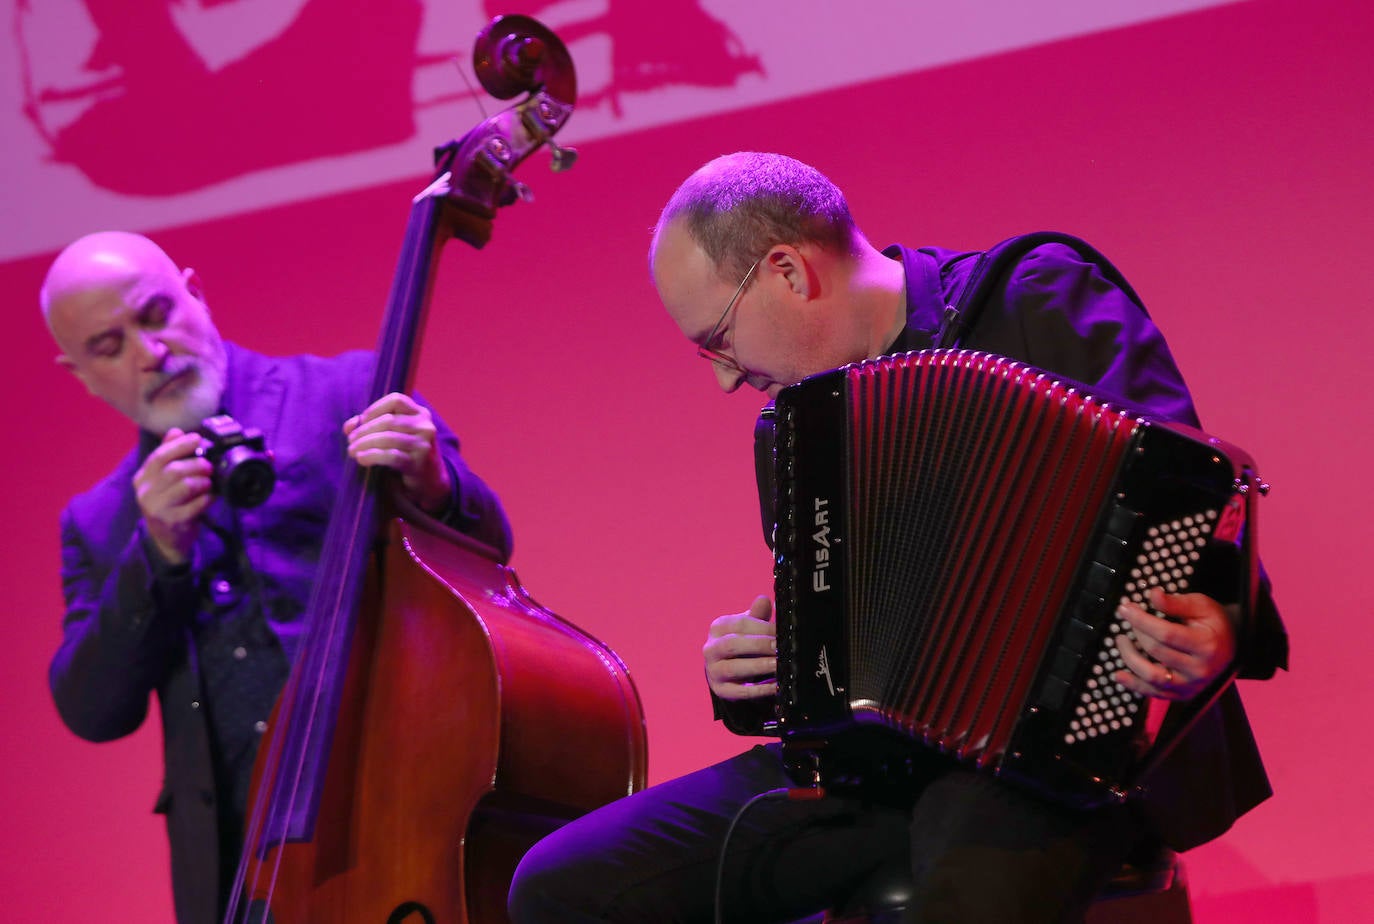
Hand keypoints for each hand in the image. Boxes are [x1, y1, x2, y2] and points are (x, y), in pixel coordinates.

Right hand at [134, 428, 212, 564]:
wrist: (165, 540)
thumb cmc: (169, 504)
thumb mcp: (163, 480)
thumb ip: (169, 455)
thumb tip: (176, 431)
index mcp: (143, 478)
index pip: (159, 456)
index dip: (180, 445)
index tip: (197, 438)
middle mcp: (145, 492)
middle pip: (173, 470)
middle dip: (196, 464)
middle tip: (209, 465)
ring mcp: (157, 508)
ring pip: (184, 486)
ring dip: (202, 481)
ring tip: (209, 482)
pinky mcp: (172, 522)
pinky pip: (195, 506)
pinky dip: (207, 499)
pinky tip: (211, 498)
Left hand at [343, 392, 451, 512]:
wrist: (429, 479)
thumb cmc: (407, 453)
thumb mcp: (393, 434)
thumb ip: (371, 425)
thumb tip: (350, 425)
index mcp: (420, 413)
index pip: (396, 400)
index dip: (375, 408)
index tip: (361, 421)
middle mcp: (425, 426)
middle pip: (389, 420)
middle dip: (364, 431)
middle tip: (350, 441)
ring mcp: (424, 444)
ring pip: (388, 438)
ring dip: (365, 444)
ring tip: (352, 451)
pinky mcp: (420, 462)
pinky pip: (392, 456)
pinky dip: (373, 456)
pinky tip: (361, 459)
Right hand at [704, 595, 777, 700]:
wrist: (727, 670)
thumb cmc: (743, 642)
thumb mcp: (749, 626)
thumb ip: (758, 614)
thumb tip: (764, 600)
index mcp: (718, 628)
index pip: (739, 624)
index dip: (762, 627)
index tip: (781, 631)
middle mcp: (711, 648)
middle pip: (732, 644)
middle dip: (759, 645)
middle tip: (780, 647)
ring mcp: (714, 671)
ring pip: (733, 668)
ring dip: (758, 666)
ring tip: (779, 665)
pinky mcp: (721, 690)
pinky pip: (740, 691)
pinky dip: (759, 689)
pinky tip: (775, 685)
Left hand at [1113, 586, 1237, 700]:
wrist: (1231, 646)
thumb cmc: (1214, 623)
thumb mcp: (1201, 606)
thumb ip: (1176, 602)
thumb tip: (1152, 594)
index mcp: (1206, 644)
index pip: (1166, 633)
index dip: (1141, 620)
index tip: (1126, 608)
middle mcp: (1199, 669)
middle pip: (1156, 651)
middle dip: (1136, 632)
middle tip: (1127, 619)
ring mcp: (1190, 685)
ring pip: (1152, 677)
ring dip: (1129, 658)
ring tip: (1121, 640)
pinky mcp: (1182, 694)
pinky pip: (1153, 693)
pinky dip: (1133, 685)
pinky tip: (1119, 674)